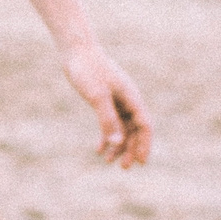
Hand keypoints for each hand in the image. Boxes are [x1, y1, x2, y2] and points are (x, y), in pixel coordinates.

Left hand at [62, 45, 152, 168]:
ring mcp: (118, 100)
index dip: (145, 144)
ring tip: (107, 161)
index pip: (144, 125)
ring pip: (123, 128)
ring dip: (118, 145)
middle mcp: (128, 99)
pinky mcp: (106, 100)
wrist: (76, 51)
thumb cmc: (87, 70)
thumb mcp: (97, 96)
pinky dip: (106, 136)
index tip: (141, 162)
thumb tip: (117, 143)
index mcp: (131, 97)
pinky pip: (111, 122)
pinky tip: (98, 149)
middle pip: (135, 129)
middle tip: (125, 168)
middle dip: (131, 149)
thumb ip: (107, 120)